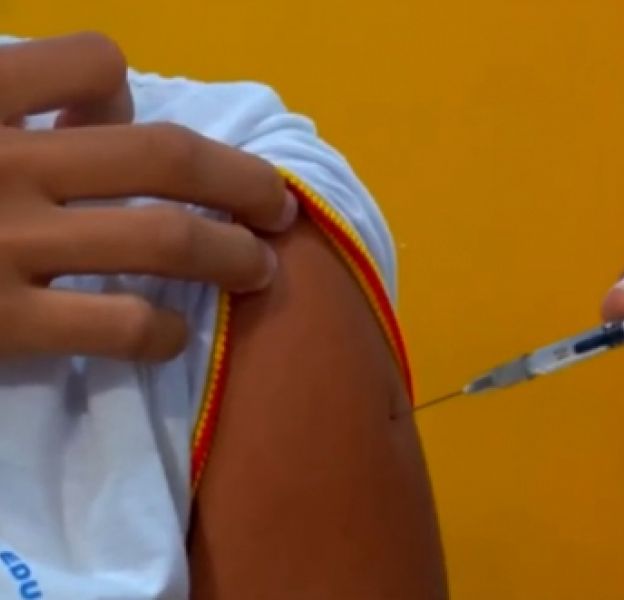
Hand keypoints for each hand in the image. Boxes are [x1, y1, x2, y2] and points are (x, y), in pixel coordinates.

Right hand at [0, 33, 296, 359]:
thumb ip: (11, 96)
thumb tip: (105, 109)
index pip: (95, 63)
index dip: (133, 98)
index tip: (137, 134)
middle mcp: (2, 164)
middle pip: (164, 156)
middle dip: (242, 180)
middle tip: (280, 205)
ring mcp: (6, 246)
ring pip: (161, 237)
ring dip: (232, 253)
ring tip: (263, 268)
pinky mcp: (2, 324)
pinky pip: (118, 323)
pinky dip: (163, 329)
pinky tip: (174, 332)